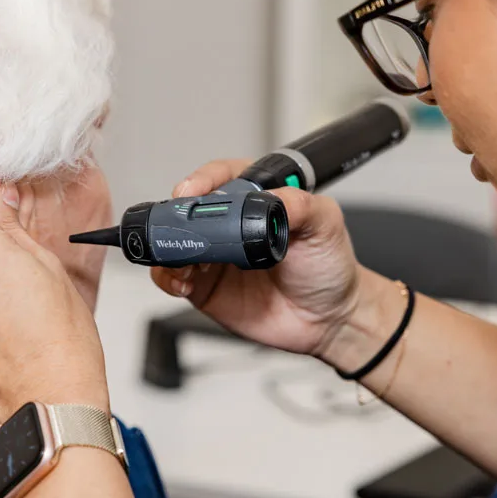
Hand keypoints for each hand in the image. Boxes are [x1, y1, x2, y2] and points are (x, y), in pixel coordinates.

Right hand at [152, 159, 367, 359]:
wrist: (329, 319)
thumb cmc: (328, 266)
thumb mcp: (325, 225)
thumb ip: (301, 206)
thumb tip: (271, 198)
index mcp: (256, 199)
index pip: (221, 177)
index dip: (203, 180)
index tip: (193, 191)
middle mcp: (230, 224)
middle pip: (188, 208)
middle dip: (176, 215)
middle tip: (179, 227)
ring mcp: (214, 254)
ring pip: (174, 241)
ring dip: (169, 247)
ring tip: (185, 260)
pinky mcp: (204, 285)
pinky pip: (172, 276)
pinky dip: (167, 277)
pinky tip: (182, 281)